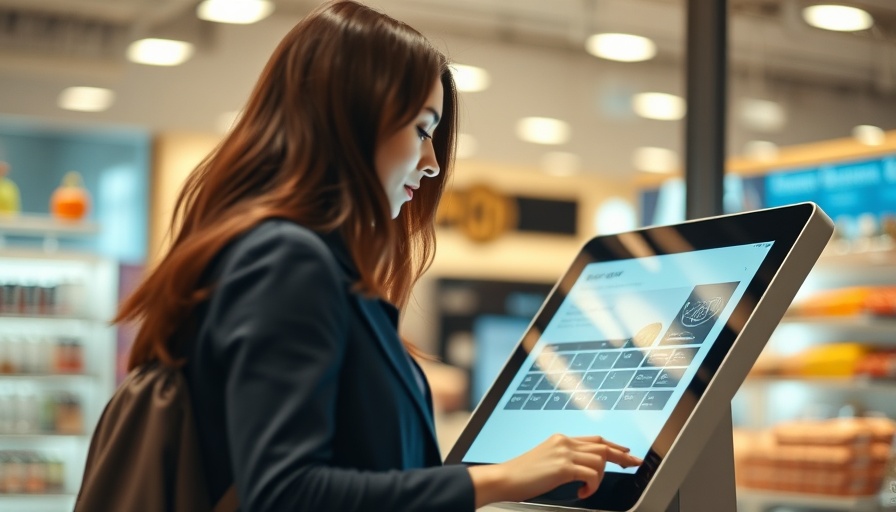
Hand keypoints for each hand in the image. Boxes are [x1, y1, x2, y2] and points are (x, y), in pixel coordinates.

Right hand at [467, 434, 641, 507]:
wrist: (505, 478)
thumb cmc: (522, 474)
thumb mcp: (546, 460)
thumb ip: (564, 458)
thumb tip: (582, 468)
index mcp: (561, 439)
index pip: (594, 439)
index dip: (613, 444)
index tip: (625, 451)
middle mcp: (564, 442)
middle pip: (603, 445)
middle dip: (622, 455)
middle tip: (634, 464)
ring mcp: (564, 453)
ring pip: (600, 460)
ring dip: (600, 476)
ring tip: (589, 488)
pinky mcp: (564, 467)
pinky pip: (592, 475)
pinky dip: (592, 486)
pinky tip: (583, 492)